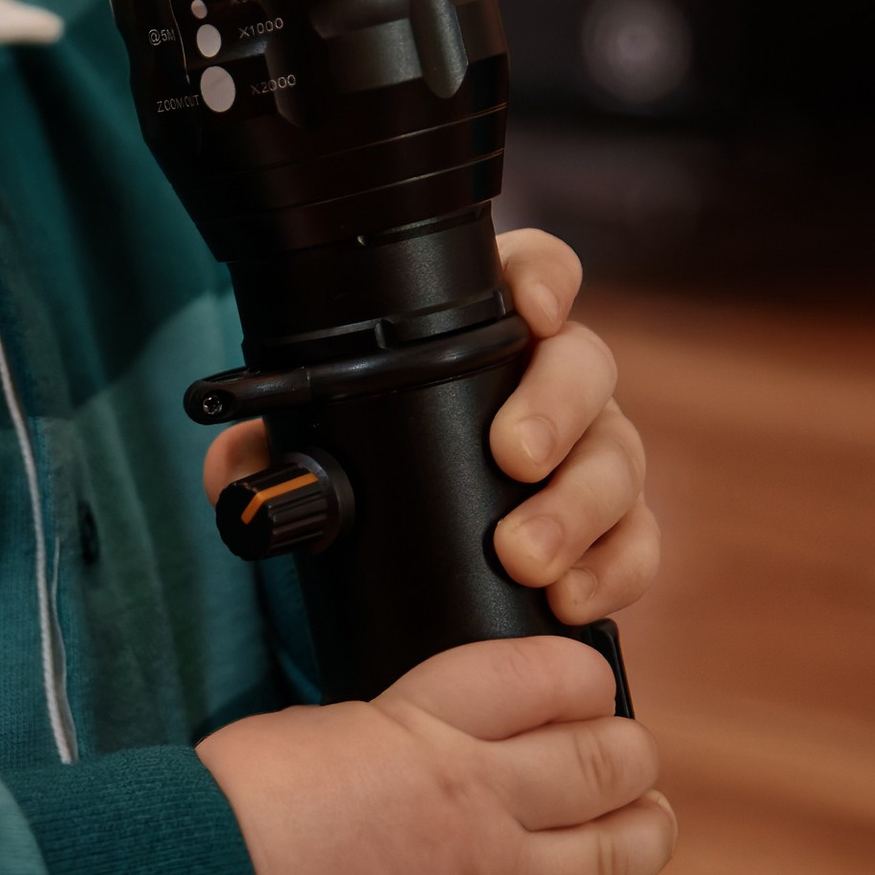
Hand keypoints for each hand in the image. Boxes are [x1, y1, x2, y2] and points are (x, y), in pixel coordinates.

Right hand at [197, 635, 687, 874]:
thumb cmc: (224, 818)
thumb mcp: (312, 730)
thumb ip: (386, 733)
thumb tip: (415, 743)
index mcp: (425, 726)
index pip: (548, 675)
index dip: (583, 678)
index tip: (585, 690)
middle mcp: (476, 802)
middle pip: (604, 760)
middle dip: (628, 757)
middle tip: (625, 763)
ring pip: (618, 853)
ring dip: (648, 833)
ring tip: (649, 827)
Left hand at [200, 226, 654, 626]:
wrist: (402, 567)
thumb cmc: (367, 475)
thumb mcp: (309, 453)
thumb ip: (266, 450)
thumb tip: (239, 466)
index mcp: (488, 335)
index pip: (536, 274)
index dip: (545, 278)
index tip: (533, 309)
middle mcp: (554, 384)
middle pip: (586, 367)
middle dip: (556, 412)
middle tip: (513, 459)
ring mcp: (593, 455)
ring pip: (617, 458)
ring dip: (577, 509)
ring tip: (527, 559)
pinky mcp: (613, 531)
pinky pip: (636, 543)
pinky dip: (612, 573)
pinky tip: (571, 600)